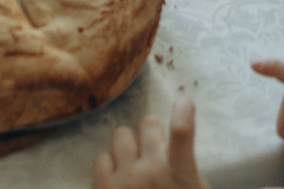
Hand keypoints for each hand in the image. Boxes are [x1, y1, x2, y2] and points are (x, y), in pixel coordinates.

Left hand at [92, 97, 207, 188]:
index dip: (183, 117)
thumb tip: (166, 140)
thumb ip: (184, 166)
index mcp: (180, 175)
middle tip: (156, 150)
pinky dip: (109, 165)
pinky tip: (119, 177)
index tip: (184, 103)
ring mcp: (124, 181)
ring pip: (120, 135)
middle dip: (152, 134)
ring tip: (135, 163)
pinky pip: (100, 158)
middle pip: (148, 124)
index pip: (183, 138)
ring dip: (129, 145)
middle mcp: (151, 173)